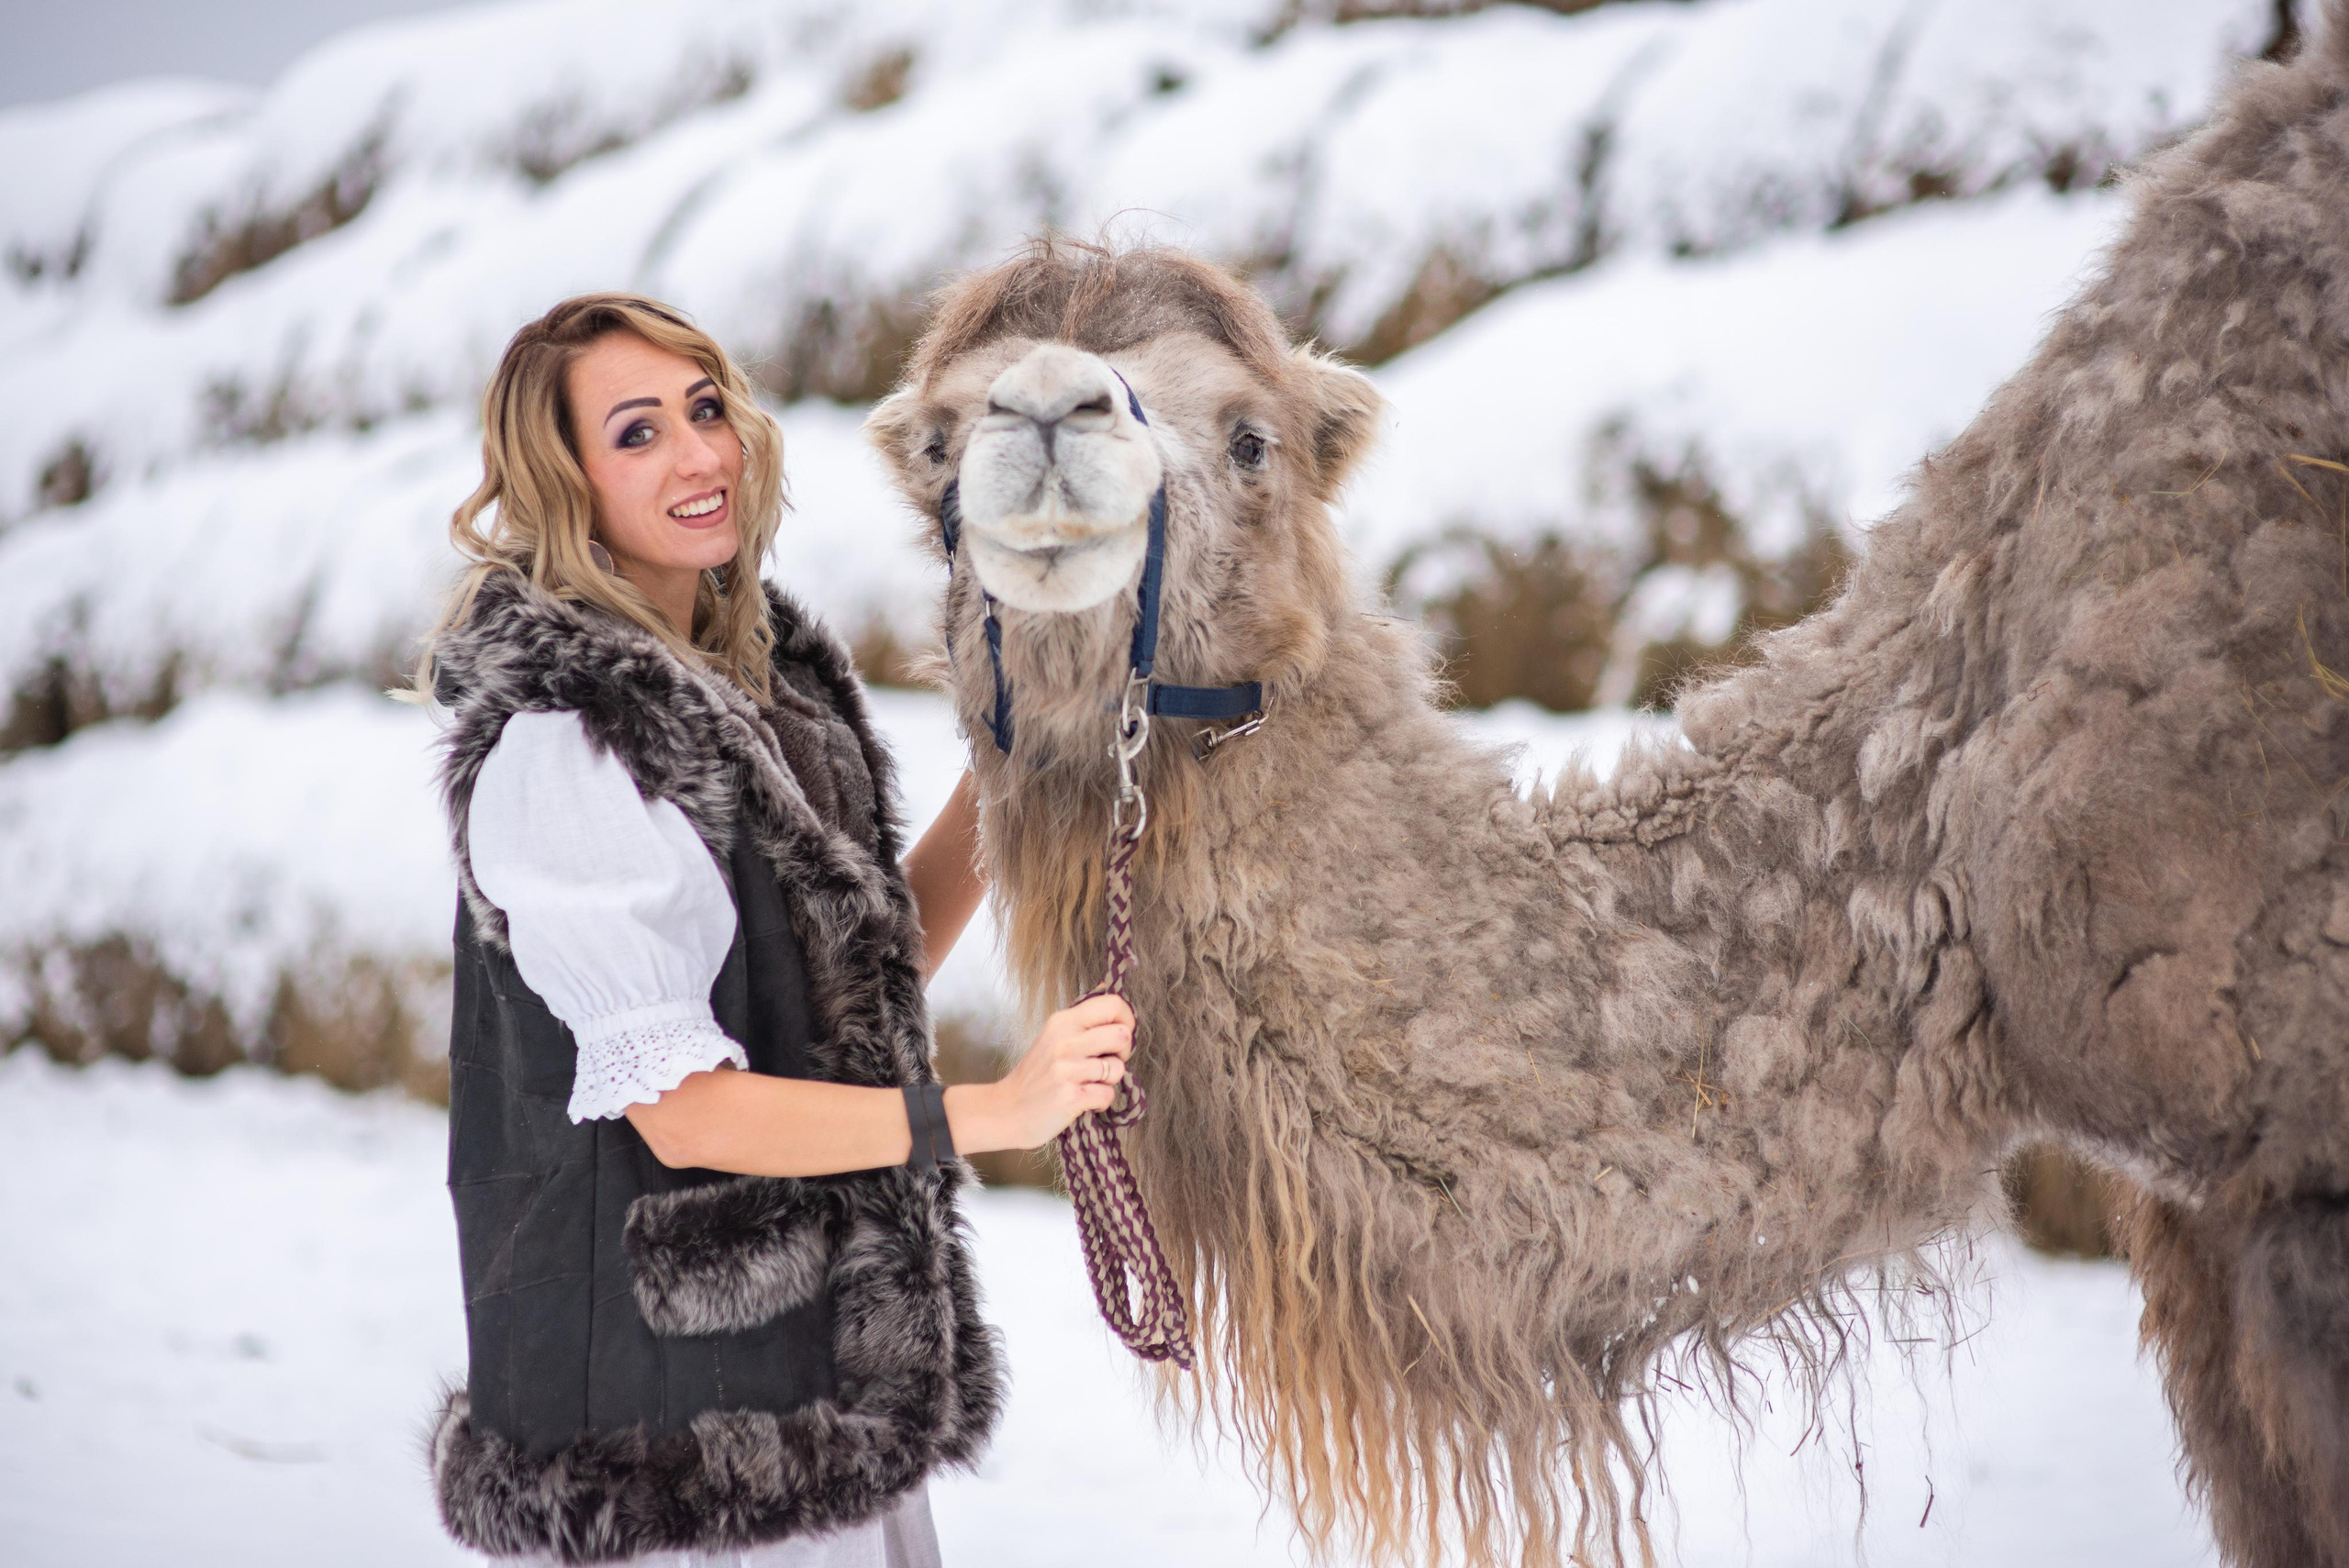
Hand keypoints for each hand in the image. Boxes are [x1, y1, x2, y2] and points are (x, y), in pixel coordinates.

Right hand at [950, 993, 1134, 1152]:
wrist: (1008, 1110)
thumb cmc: (1036, 1075)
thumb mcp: (1053, 1036)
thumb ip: (1081, 1021)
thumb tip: (1108, 994)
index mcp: (1062, 1021)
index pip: (1112, 1004)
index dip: (1127, 1020)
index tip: (1119, 1036)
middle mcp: (1064, 1041)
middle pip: (1122, 1035)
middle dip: (1123, 1052)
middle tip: (1107, 1062)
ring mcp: (1066, 1070)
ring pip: (1118, 1068)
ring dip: (1110, 1081)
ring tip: (1090, 1083)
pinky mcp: (1071, 1097)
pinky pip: (1107, 1095)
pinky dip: (1101, 1102)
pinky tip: (1085, 1100)